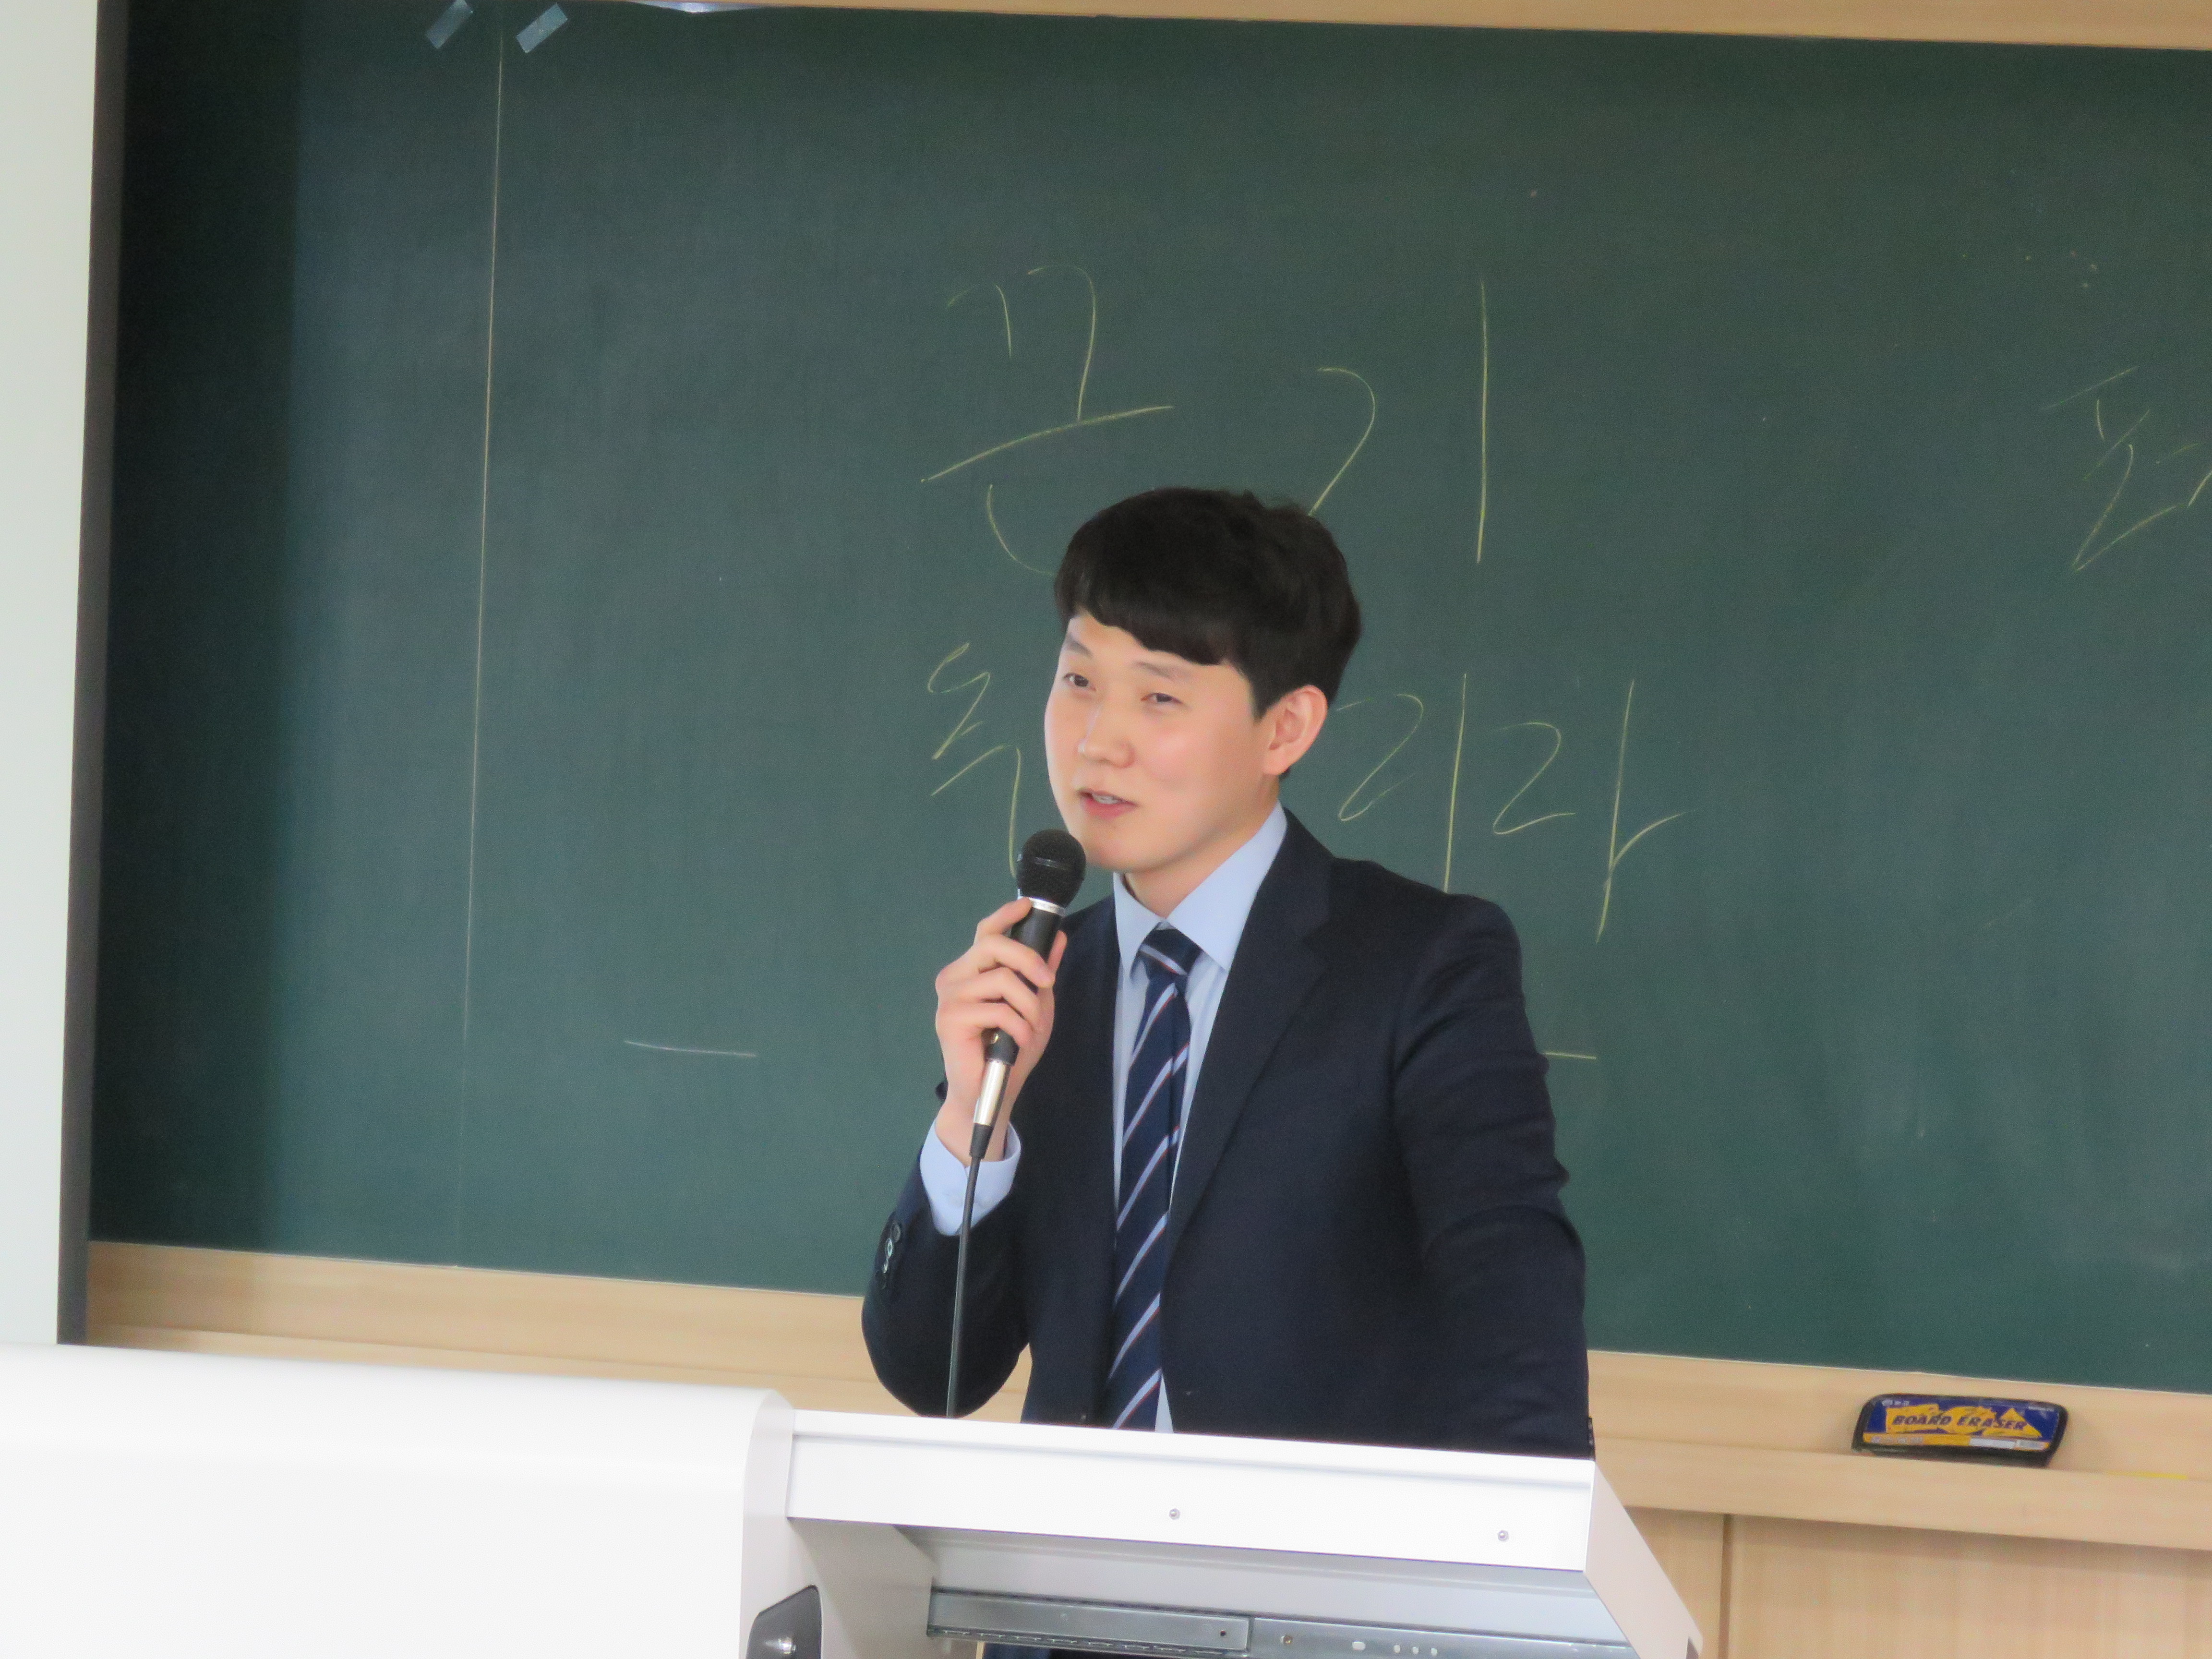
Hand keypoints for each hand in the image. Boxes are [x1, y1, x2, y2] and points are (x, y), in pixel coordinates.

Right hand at [932, 898, 1067, 1165]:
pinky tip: (1019, 1041)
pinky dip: (1018, 1026)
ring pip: (1000, 979)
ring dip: (1027, 1005)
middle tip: (1047, 982)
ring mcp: (949, 997)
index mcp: (972, 971)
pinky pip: (997, 1009)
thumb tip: (1058, 937)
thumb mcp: (1035, 1006)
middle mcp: (955, 977)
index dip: (1006, 915)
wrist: (989, 1093)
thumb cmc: (1010, 1050)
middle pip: (994, 945)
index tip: (1028, 906)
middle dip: (1028, 959)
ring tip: (1031, 1028)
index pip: (986, 932)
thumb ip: (1042, 973)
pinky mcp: (950, 1019)